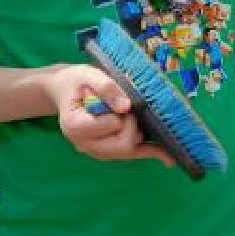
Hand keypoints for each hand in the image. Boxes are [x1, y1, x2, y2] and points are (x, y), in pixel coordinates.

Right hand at [43, 65, 176, 166]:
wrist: (65, 91)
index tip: (120, 100)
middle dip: (133, 126)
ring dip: (139, 134)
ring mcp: (96, 151)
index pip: (111, 126)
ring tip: (135, 115)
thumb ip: (106, 88)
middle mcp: (84, 145)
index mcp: (75, 126)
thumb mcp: (88, 75)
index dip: (122, 114)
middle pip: (122, 146)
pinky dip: (151, 154)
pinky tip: (169, 159)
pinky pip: (133, 155)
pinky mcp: (108, 152)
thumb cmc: (76, 82)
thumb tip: (126, 107)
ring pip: (129, 152)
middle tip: (128, 108)